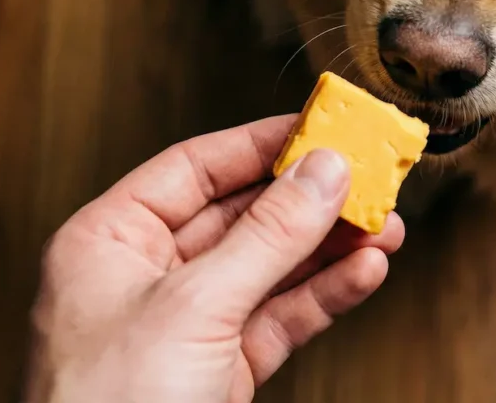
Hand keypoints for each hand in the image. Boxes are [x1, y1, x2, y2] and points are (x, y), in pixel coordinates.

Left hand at [24, 116, 403, 402]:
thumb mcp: (193, 307)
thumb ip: (268, 236)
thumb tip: (324, 172)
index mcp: (110, 241)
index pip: (196, 169)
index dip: (262, 144)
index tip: (322, 127)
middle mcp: (149, 276)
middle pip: (245, 215)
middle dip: (312, 201)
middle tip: (369, 177)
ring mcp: (190, 324)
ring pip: (274, 267)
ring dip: (333, 247)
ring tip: (385, 227)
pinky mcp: (223, 368)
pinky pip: (284, 315)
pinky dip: (327, 294)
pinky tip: (365, 272)